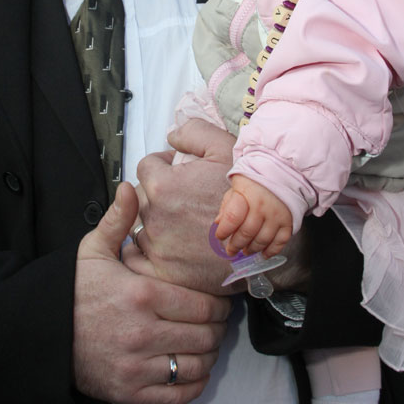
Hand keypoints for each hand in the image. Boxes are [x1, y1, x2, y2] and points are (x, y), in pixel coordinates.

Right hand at [73, 181, 229, 403]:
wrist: (41, 336)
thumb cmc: (72, 291)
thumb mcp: (92, 251)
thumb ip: (118, 220)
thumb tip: (130, 188)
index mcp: (141, 295)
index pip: (203, 305)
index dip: (218, 305)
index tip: (218, 302)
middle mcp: (143, 333)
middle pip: (206, 335)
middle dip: (217, 329)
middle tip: (216, 322)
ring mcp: (138, 366)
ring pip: (198, 365)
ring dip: (208, 355)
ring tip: (205, 343)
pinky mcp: (131, 392)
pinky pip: (180, 394)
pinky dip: (194, 383)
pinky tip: (191, 368)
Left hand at [126, 119, 241, 293]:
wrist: (262, 240)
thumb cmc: (244, 195)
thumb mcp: (225, 149)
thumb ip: (194, 133)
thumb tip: (171, 135)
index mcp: (163, 186)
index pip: (147, 166)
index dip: (164, 164)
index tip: (178, 171)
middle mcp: (154, 217)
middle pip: (143, 196)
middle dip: (159, 192)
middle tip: (186, 197)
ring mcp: (156, 246)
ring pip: (142, 225)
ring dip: (157, 221)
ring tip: (185, 222)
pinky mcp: (161, 271)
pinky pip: (141, 256)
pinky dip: (151, 250)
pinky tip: (173, 244)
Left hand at [216, 173, 291, 257]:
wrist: (284, 173)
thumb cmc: (256, 181)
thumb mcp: (238, 186)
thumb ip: (227, 204)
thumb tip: (218, 223)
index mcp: (248, 194)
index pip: (232, 218)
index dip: (224, 231)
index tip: (220, 236)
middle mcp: (263, 206)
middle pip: (247, 233)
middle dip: (236, 245)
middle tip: (230, 250)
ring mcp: (277, 215)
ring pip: (262, 240)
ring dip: (251, 249)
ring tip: (245, 250)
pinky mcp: (288, 222)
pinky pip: (280, 242)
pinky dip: (271, 251)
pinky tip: (262, 253)